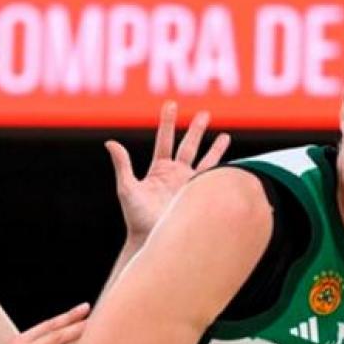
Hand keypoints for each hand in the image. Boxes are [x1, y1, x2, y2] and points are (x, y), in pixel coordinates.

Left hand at [105, 100, 231, 240]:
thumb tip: (110, 143)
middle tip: (205, 113)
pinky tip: (233, 164)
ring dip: (215, 148)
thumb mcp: (127, 188)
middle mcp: (175, 175)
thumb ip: (122, 165)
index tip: (171, 104)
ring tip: (226, 135)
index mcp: (158, 169)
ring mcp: (189, 186)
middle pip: (188, 146)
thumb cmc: (136, 217)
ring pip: (206, 161)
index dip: (168, 122)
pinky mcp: (199, 196)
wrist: (152, 239)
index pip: (164, 140)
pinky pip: (214, 180)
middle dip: (196, 129)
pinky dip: (223, 171)